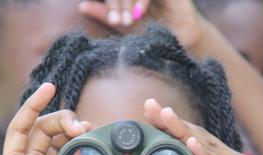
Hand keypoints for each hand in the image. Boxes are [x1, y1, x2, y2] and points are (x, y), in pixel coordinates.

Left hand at [78, 0, 208, 49]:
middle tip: (120, 21)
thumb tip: (81, 6)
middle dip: (119, 3)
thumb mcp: (124, 24)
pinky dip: (142, 0)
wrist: (180, 42)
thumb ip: (104, 14)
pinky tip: (140, 14)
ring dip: (128, 2)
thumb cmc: (152, 32)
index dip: (112, 4)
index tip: (115, 21)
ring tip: (130, 20)